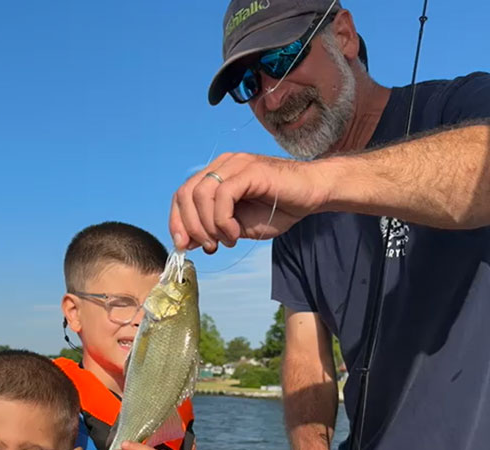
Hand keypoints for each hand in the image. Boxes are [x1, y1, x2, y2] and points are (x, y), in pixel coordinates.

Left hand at [169, 152, 326, 252]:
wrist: (312, 195)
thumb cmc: (279, 208)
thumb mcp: (237, 226)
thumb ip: (213, 230)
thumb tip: (189, 242)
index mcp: (216, 175)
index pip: (182, 195)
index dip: (176, 221)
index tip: (183, 246)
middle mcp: (222, 165)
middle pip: (186, 194)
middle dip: (189, 226)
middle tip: (207, 246)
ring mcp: (235, 164)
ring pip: (201, 194)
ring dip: (208, 225)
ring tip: (226, 240)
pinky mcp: (250, 170)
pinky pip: (223, 195)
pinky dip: (223, 220)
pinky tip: (235, 233)